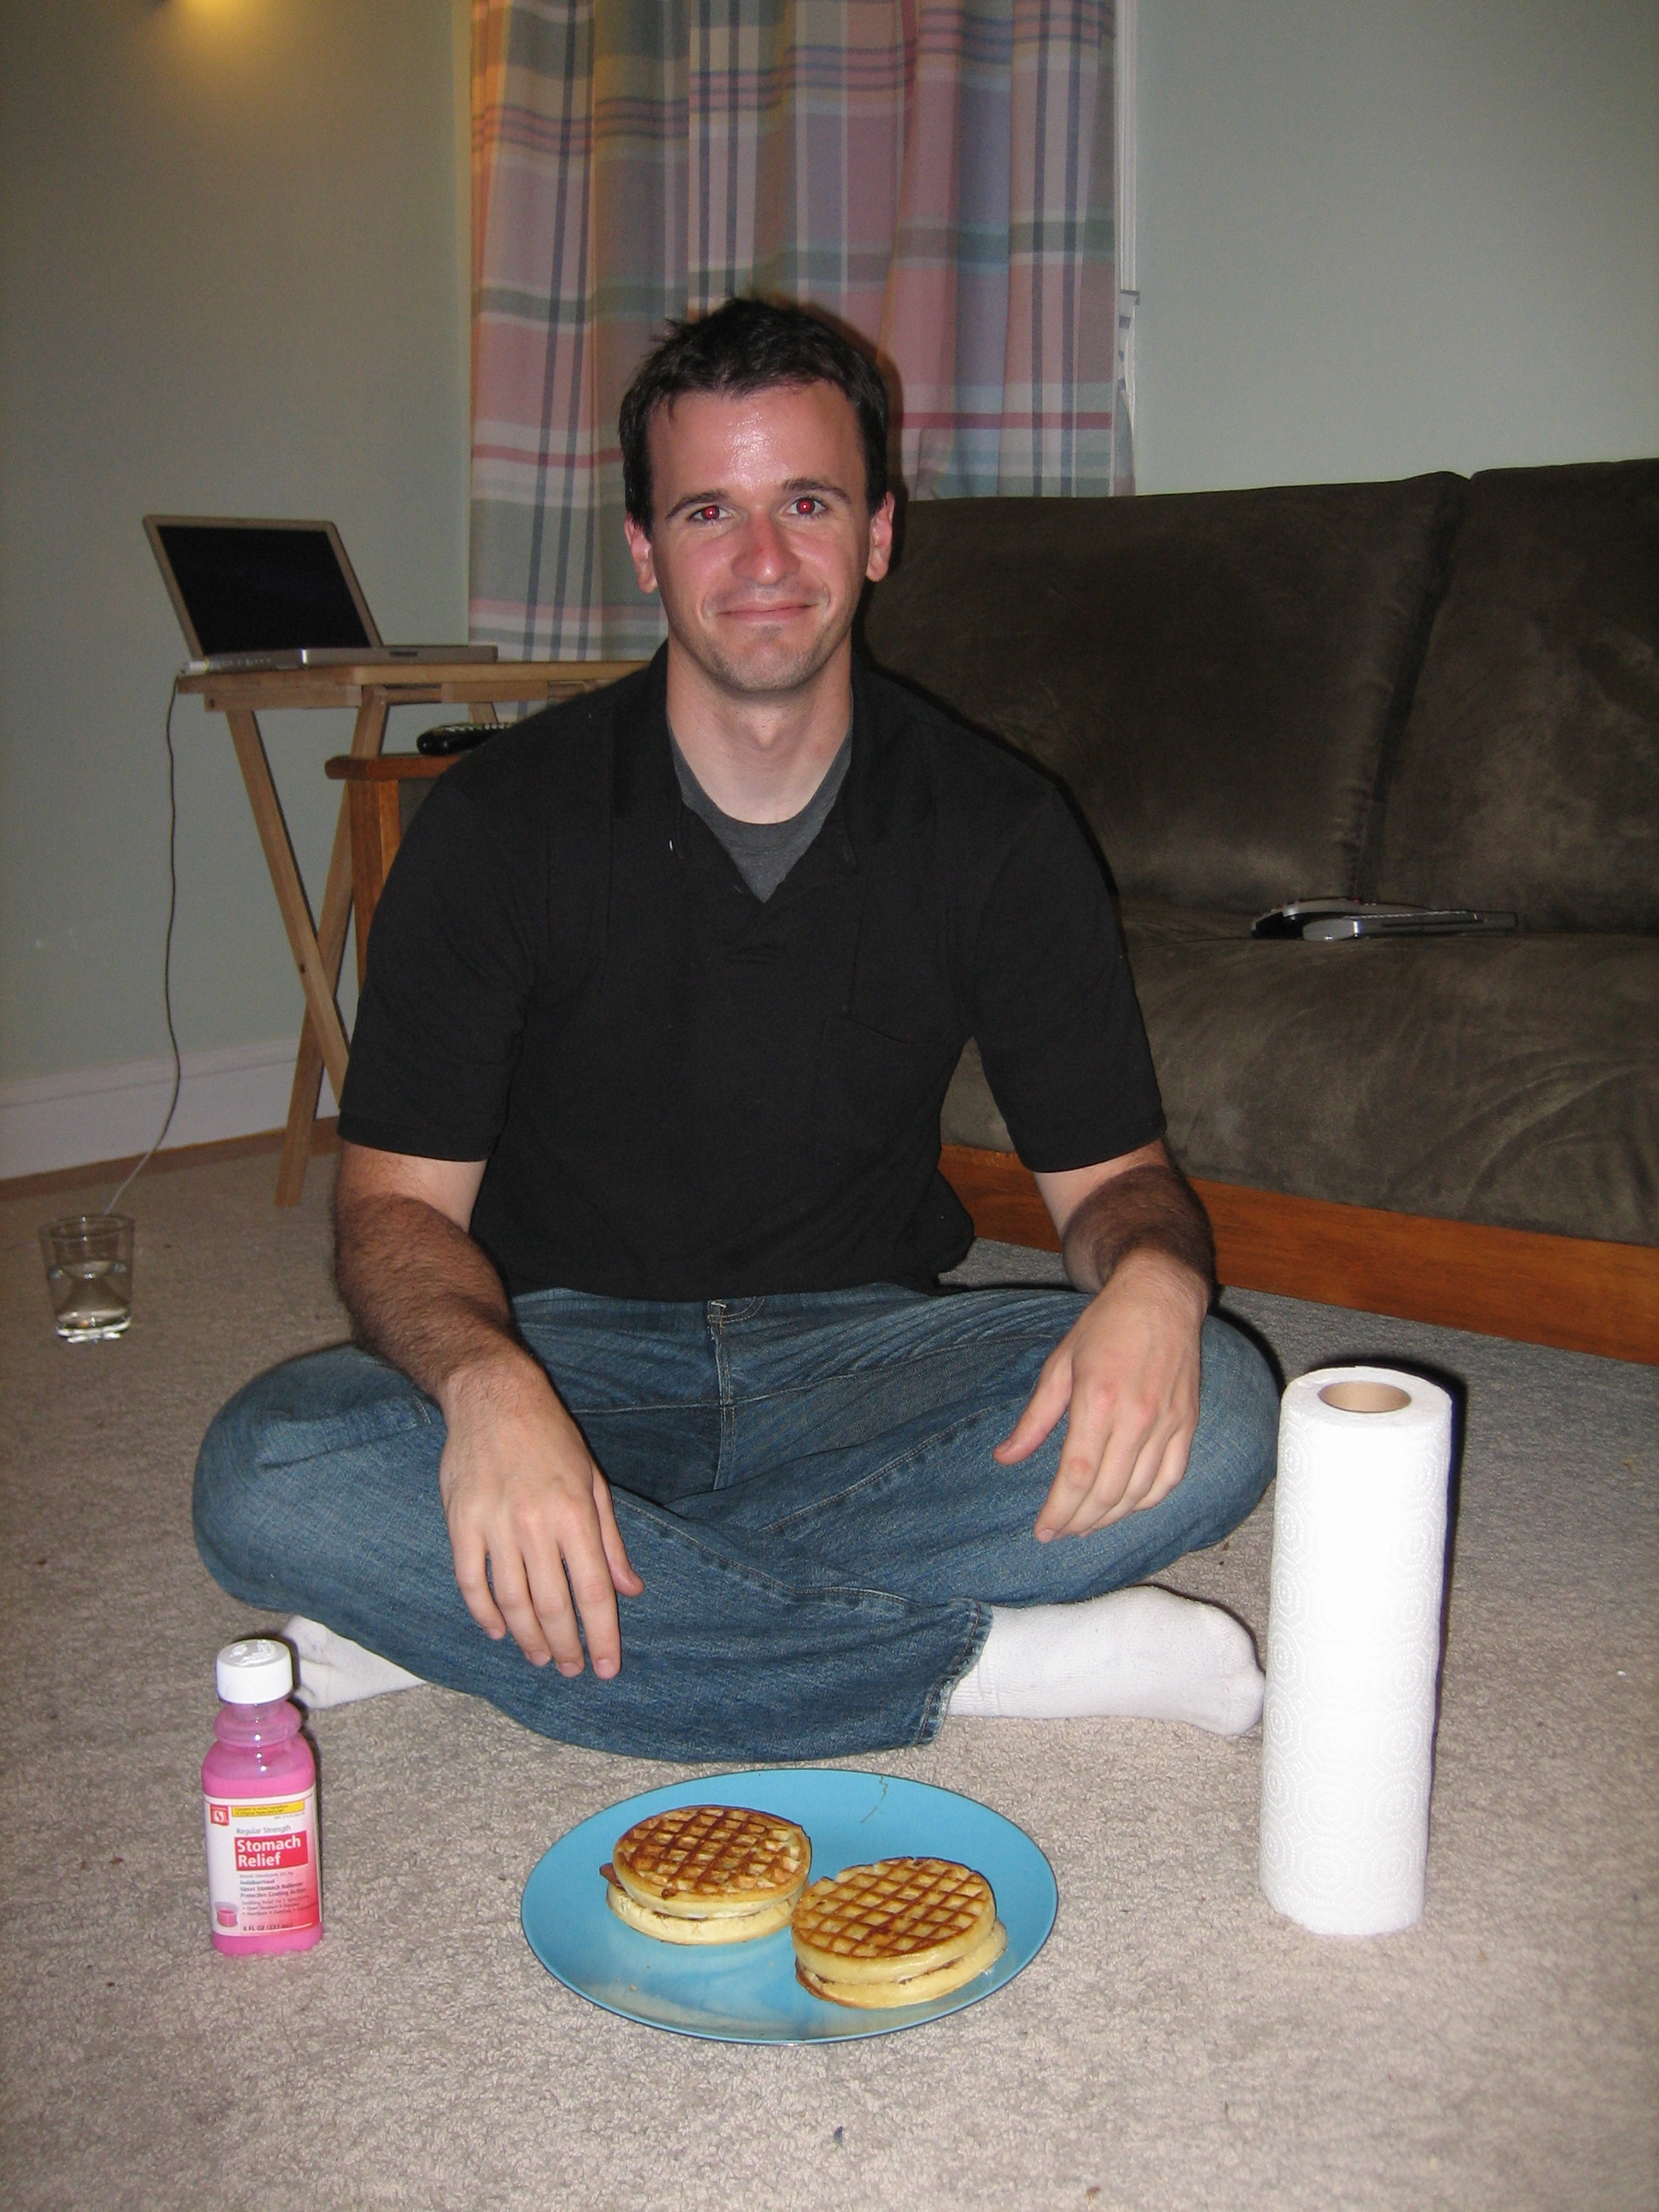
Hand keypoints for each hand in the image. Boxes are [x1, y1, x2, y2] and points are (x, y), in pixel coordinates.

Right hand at [436, 1353, 642, 1675]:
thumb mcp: (593, 1482)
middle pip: (553, 1605)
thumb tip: (630, 1589)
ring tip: (540, 1657)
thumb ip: (610, 1541)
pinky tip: (499, 1631)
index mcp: (575, 1514)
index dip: (602, 1636)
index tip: (606, 1668)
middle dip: (565, 1646)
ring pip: (512, 1601)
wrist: (494, 1397)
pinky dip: (485, 1613)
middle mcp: (536, 1525)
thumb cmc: (551, 1438)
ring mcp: (494, 1525)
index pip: (593, 1592)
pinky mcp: (461, 1522)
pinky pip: (471, 1581)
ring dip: (528, 1638)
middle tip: (571, 1669)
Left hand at [994, 1249, 1206, 1539]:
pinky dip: (1146, 1502)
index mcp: (1098, 1399)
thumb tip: (1005, 1457)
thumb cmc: (1104, 1327)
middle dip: (1079, 1522)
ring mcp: (1168, 1423)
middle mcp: (1137, 1416)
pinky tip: (1125, 1507)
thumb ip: (1034, 1418)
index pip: (1077, 1475)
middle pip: (1107, 1492)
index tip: (1043, 1531)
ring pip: (1139, 1493)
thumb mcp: (1058, 1364)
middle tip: (1059, 1532)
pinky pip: (1170, 1479)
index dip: (1059, 1510)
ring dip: (1110, 1518)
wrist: (1160, 1297)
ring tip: (1084, 1525)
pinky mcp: (1188, 1424)